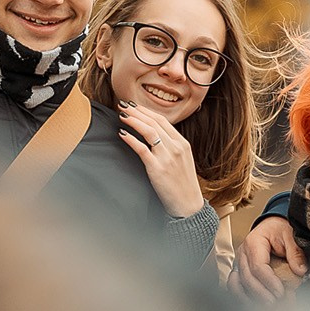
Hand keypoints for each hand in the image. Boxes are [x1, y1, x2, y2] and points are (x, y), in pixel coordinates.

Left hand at [118, 101, 206, 217]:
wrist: (188, 205)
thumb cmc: (182, 185)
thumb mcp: (182, 161)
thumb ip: (171, 148)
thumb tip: (154, 137)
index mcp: (183, 144)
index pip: (163, 120)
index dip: (147, 111)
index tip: (134, 106)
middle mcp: (176, 147)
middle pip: (154, 122)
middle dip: (137, 112)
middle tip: (123, 105)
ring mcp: (167, 157)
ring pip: (149, 131)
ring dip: (134, 121)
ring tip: (122, 115)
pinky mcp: (157, 168)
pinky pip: (142, 149)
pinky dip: (131, 139)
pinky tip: (122, 134)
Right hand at [233, 216, 305, 302]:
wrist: (272, 225)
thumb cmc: (279, 229)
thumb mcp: (290, 234)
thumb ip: (295, 252)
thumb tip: (300, 270)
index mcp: (254, 242)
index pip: (258, 266)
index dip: (269, 282)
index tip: (281, 292)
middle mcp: (243, 253)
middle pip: (247, 278)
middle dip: (261, 293)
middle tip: (275, 304)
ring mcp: (239, 262)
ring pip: (237, 284)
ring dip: (250, 298)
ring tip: (265, 307)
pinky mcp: (239, 270)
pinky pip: (235, 285)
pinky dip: (242, 296)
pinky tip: (254, 304)